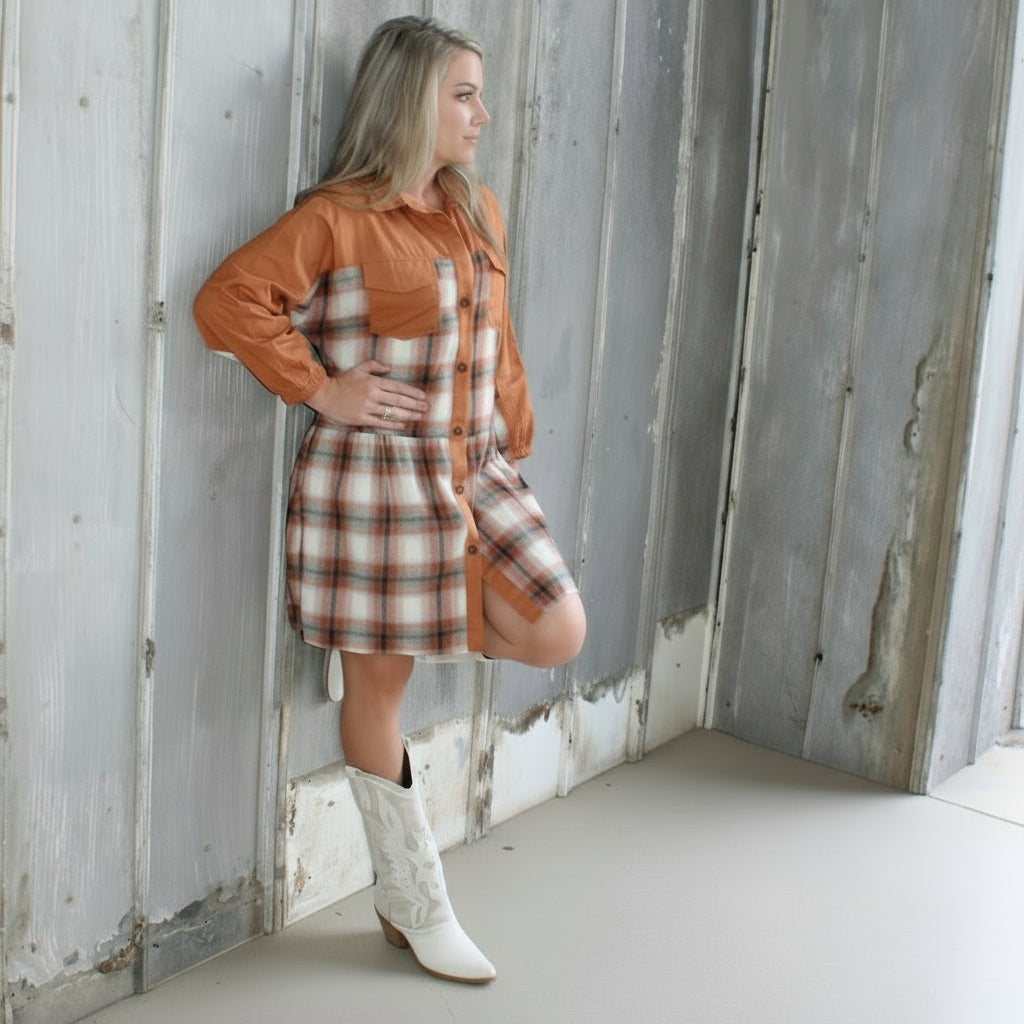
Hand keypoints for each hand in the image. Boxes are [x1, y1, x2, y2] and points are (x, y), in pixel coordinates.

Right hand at [306, 360, 428, 427]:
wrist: (325, 394)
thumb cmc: (343, 381)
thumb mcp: (359, 368)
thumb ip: (375, 366)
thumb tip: (390, 369)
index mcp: (374, 382)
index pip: (399, 387)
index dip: (413, 393)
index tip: (424, 397)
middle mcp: (373, 394)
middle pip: (399, 400)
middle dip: (416, 405)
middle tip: (427, 408)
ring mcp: (368, 407)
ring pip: (393, 412)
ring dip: (409, 415)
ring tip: (420, 417)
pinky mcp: (361, 418)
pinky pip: (381, 422)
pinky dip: (393, 424)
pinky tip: (404, 425)